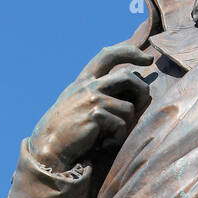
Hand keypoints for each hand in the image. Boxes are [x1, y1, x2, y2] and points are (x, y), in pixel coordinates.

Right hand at [29, 42, 154, 170]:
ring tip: (111, 134)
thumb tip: (131, 83)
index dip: (130, 52)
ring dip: (126, 125)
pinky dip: (117, 138)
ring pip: (129, 108)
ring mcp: (92, 98)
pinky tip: (104, 143)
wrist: (50, 144)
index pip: (109, 54)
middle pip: (128, 77)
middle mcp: (89, 85)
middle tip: (142, 105)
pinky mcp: (95, 114)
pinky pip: (122, 126)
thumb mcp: (79, 101)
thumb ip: (99, 90)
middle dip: (142, 91)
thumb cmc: (69, 127)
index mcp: (85, 79)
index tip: (147, 58)